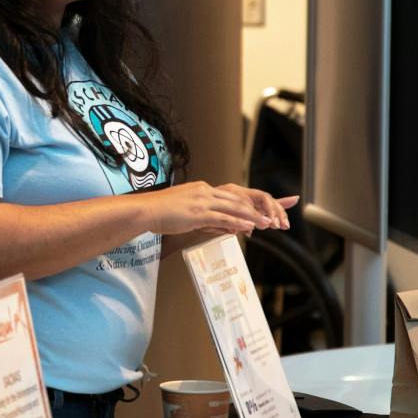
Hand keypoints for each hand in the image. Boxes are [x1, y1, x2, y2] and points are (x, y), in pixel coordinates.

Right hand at [143, 182, 292, 237]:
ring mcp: (202, 201)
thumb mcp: (185, 210)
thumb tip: (218, 225)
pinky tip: (249, 228)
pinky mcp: (198, 213)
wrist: (146, 210)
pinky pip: (223, 218)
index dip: (247, 205)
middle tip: (271, 217)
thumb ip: (203, 216)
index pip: (230, 196)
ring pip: (234, 208)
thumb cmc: (161, 211)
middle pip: (237, 200)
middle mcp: (205, 191)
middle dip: (256, 210)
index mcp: (202, 189)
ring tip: (268, 224)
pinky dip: (239, 223)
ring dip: (253, 217)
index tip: (260, 211)